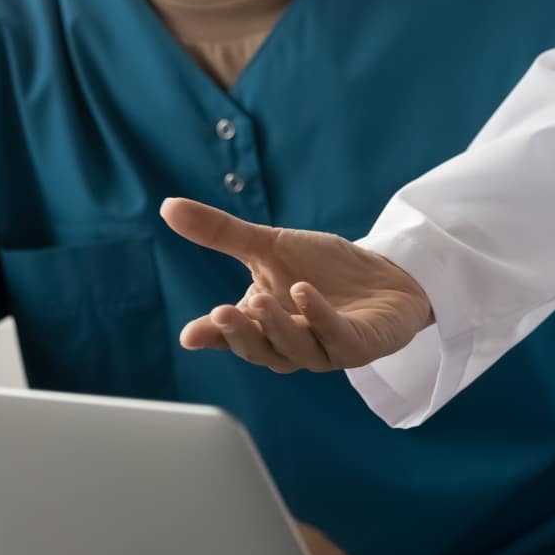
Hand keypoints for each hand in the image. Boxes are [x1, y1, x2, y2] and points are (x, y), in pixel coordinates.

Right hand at [162, 198, 432, 372]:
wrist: (388, 276)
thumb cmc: (325, 270)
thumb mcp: (269, 246)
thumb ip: (222, 234)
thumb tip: (167, 206)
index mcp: (264, 326)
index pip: (233, 336)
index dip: (212, 336)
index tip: (191, 334)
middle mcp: (291, 344)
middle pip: (260, 348)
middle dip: (240, 333)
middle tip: (220, 313)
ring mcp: (325, 349)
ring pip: (295, 349)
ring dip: (276, 326)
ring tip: (262, 299)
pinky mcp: (358, 344)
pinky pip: (336, 337)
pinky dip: (319, 317)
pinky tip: (304, 292)